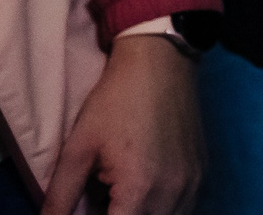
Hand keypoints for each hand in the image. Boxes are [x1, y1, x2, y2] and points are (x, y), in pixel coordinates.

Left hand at [40, 35, 201, 214]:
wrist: (161, 62)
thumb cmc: (115, 102)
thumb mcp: (78, 149)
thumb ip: (60, 197)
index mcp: (140, 189)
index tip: (86, 209)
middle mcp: (174, 193)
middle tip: (98, 199)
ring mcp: (193, 185)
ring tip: (117, 198)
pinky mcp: (202, 175)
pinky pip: (182, 209)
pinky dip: (159, 210)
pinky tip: (140, 193)